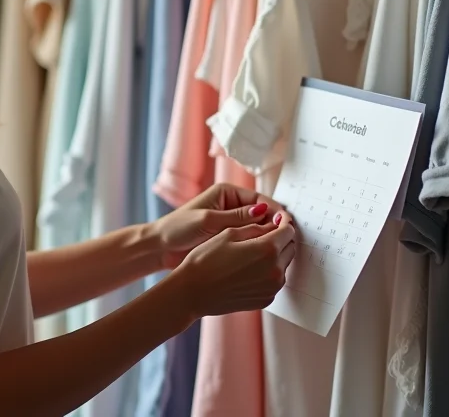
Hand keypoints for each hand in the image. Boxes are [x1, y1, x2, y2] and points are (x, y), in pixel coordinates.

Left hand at [148, 183, 286, 269]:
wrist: (160, 247)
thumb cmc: (179, 228)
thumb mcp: (209, 221)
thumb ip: (237, 217)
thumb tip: (265, 211)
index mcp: (227, 193)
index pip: (260, 198)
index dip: (275, 211)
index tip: (286, 224)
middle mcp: (232, 205)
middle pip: (263, 213)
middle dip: (274, 225)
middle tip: (288, 239)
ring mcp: (231, 222)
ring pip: (257, 228)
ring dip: (267, 236)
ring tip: (280, 249)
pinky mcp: (228, 237)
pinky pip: (249, 239)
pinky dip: (257, 245)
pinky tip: (265, 255)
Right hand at [168, 212, 297, 318]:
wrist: (192, 292)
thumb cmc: (205, 260)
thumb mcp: (229, 233)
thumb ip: (257, 227)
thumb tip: (274, 223)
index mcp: (267, 250)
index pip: (288, 230)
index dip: (282, 222)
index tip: (275, 219)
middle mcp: (275, 271)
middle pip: (289, 247)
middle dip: (280, 239)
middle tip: (262, 235)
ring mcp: (272, 288)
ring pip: (284, 265)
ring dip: (275, 256)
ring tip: (252, 254)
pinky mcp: (266, 300)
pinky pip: (275, 280)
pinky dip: (268, 273)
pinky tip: (248, 270)